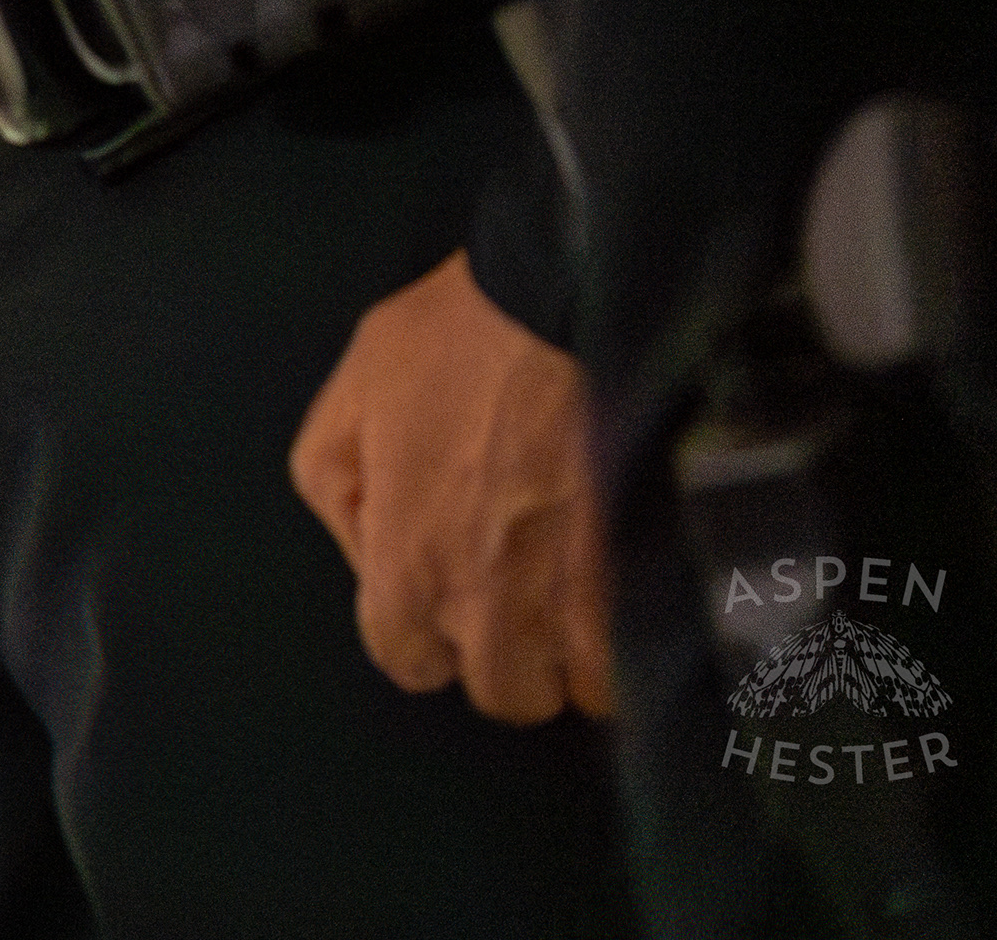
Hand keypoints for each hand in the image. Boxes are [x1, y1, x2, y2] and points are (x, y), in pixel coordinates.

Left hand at [290, 248, 615, 722]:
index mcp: (413, 571)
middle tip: (522, 592)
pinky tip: (635, 588)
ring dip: (585, 654)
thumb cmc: (452, 343)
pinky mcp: (655, 585)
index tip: (446, 594)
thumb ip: (341, 495)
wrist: (573, 304)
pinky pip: (652, 658)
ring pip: (588, 689)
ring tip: (586, 591)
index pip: (407, 664)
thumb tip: (371, 556)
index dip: (422, 633)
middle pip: (507, 694)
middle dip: (511, 654)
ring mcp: (584, 608)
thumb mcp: (348, 401)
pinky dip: (643, 638)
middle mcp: (496, 612)